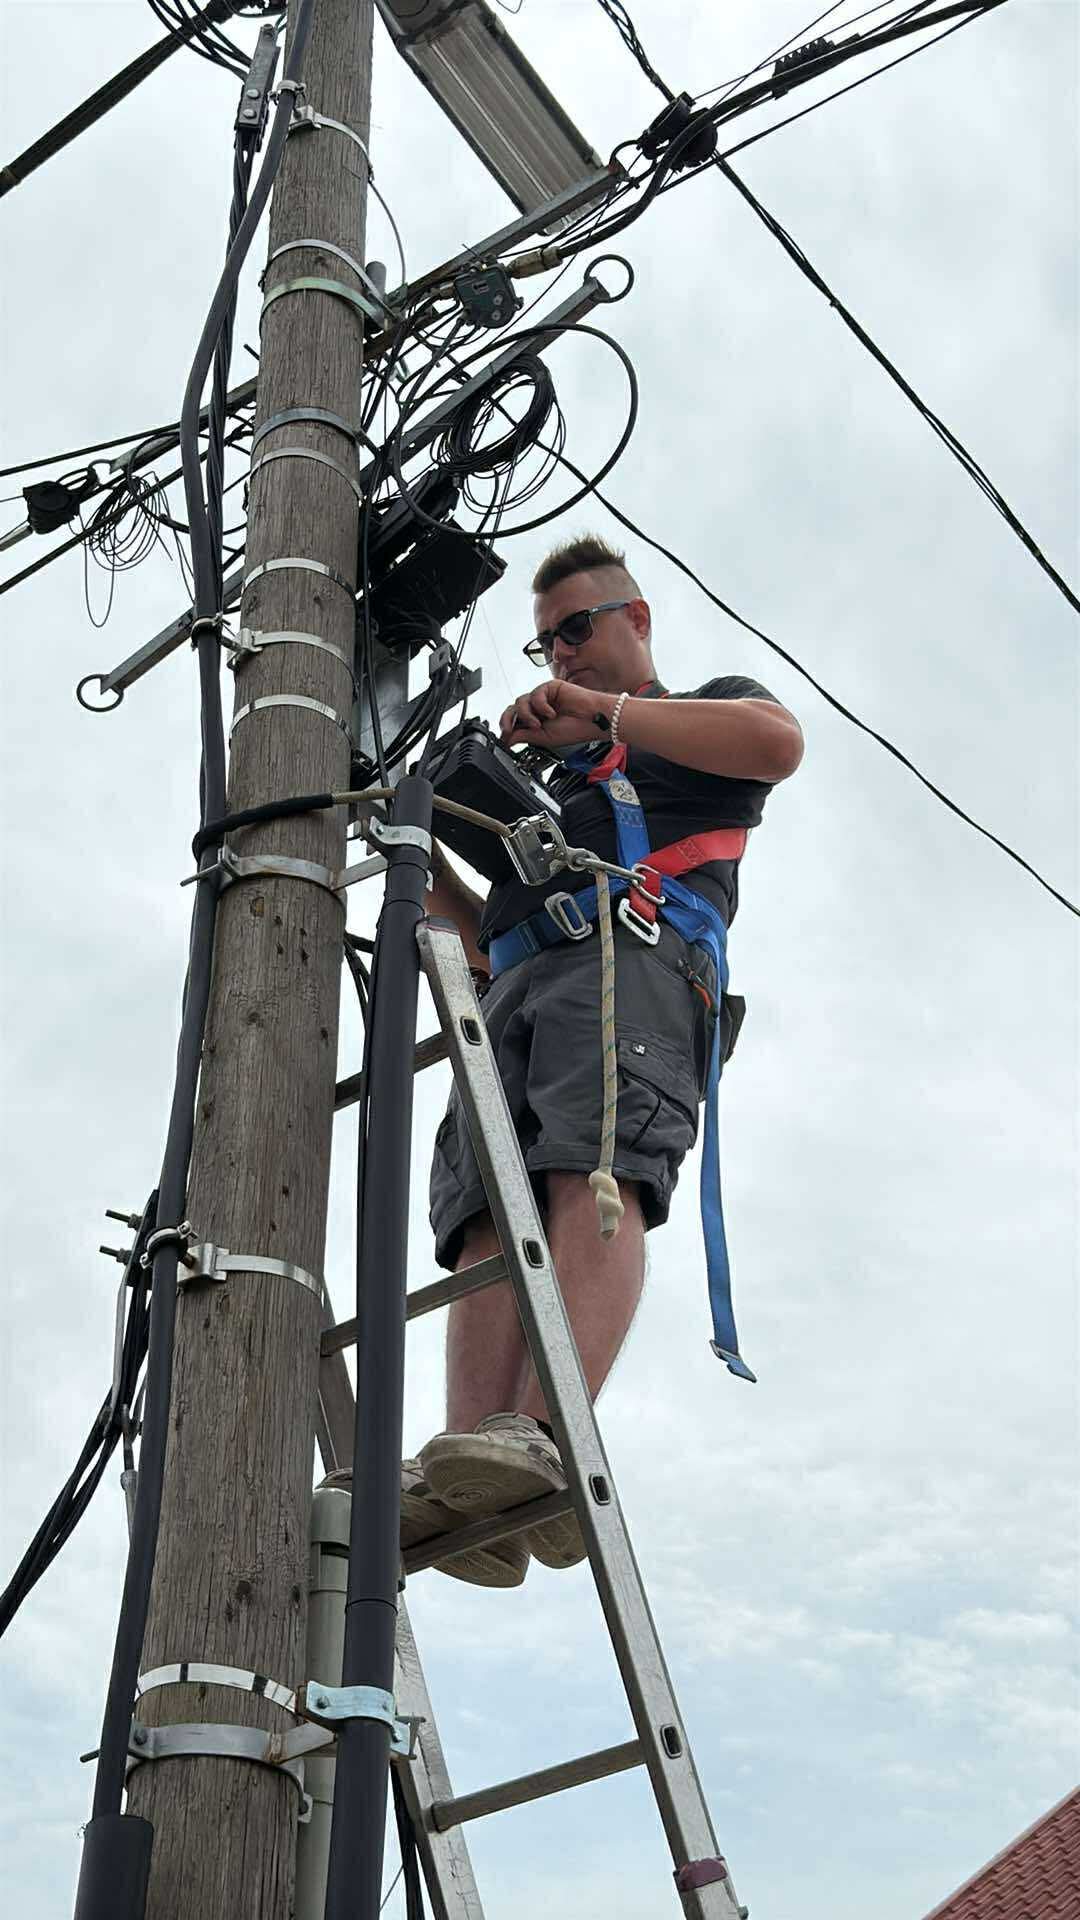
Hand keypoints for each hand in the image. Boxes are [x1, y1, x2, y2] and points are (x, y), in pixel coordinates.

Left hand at [499, 679, 613, 748]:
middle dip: (508, 719)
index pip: (514, 720)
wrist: (592, 721)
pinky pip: (535, 695)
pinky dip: (541, 706)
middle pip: (513, 709)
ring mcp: (542, 697)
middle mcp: (537, 708)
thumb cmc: (574, 729)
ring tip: (540, 724)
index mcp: (535, 720)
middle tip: (509, 729)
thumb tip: (506, 740)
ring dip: (527, 715)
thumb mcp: (543, 738)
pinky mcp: (549, 687)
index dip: (506, 727)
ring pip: (521, 702)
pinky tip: (552, 713)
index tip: (503, 737)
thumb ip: (523, 736)